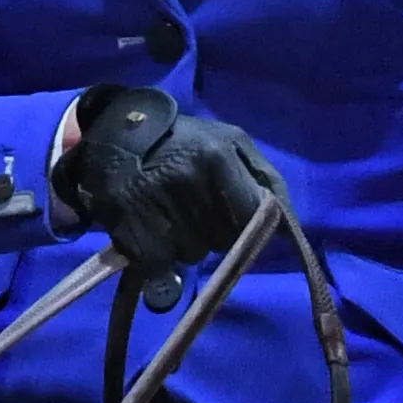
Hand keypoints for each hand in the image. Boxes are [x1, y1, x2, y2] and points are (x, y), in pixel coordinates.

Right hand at [53, 84, 276, 283]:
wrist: (111, 136)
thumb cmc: (181, 141)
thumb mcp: (229, 142)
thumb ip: (264, 179)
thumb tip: (290, 228)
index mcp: (218, 157)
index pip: (253, 217)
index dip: (248, 227)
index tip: (234, 221)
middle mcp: (190, 180)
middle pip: (224, 240)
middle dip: (214, 232)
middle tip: (193, 209)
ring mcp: (159, 207)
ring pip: (194, 255)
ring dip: (185, 243)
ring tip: (169, 215)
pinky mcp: (133, 233)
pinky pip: (162, 266)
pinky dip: (158, 257)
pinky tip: (149, 231)